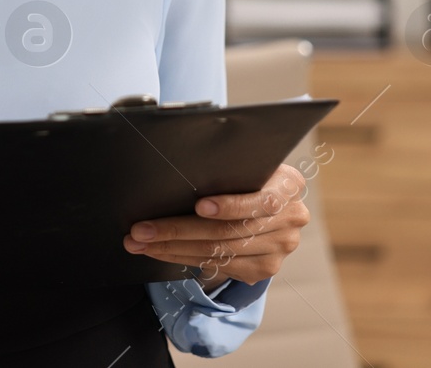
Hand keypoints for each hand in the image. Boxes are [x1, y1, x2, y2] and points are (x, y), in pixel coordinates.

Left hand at [122, 163, 308, 286]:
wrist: (263, 200)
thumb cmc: (242, 172)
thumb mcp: (243, 160)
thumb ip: (226, 163)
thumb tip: (177, 161)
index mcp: (289, 185)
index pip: (263, 200)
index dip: (231, 205)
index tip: (199, 206)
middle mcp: (291, 219)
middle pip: (229, 231)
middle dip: (178, 230)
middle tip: (141, 229)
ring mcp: (280, 248)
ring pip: (219, 252)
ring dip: (171, 248)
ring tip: (138, 242)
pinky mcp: (264, 268)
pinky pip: (218, 267)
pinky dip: (182, 258)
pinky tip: (158, 251)